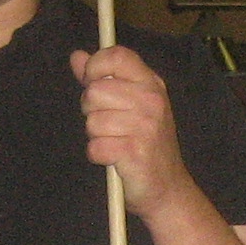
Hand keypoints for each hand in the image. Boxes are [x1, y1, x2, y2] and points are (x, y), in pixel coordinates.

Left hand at [69, 46, 193, 218]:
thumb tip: (76, 56)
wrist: (168, 188)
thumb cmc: (145, 144)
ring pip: (92, 121)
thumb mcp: (130, 105)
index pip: (117, 56)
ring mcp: (146, 126)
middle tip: (108, 124)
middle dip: (91, 110)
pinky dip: (98, 156)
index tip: (92, 82)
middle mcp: (151, 101)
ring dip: (96, 136)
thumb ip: (102, 79)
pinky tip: (114, 159)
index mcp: (151, 83)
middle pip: (96, 90)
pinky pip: (95, 147)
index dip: (96, 66)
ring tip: (115, 143)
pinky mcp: (135, 153)